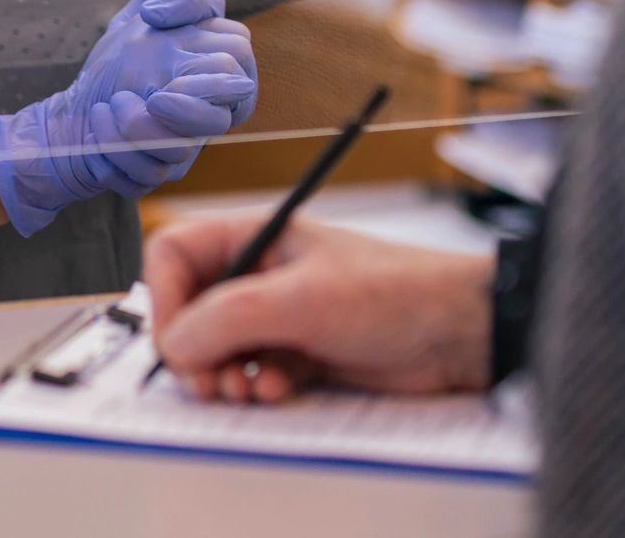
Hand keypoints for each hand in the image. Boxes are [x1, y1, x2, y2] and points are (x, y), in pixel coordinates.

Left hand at [0, 0, 259, 236]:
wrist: (73, 115)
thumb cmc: (114, 67)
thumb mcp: (133, 20)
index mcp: (211, 68)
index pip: (238, 43)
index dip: (199, 24)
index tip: (150, 17)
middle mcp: (208, 107)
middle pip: (233, 94)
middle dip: (191, 92)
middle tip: (154, 90)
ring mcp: (187, 144)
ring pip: (192, 141)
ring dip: (141, 125)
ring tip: (111, 108)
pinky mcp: (158, 174)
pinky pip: (153, 172)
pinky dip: (117, 150)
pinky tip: (98, 126)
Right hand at [145, 211, 495, 403]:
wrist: (459, 333)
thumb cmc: (394, 292)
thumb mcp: (300, 300)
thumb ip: (228, 318)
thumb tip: (174, 344)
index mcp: (256, 236)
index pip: (175, 255)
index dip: (165, 297)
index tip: (177, 340)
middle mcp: (261, 273)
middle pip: (190, 308)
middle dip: (193, 349)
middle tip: (208, 381)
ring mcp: (281, 314)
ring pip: (219, 348)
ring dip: (224, 374)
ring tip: (246, 389)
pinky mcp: (301, 352)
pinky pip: (253, 373)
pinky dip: (258, 386)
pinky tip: (281, 388)